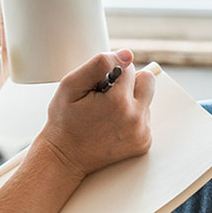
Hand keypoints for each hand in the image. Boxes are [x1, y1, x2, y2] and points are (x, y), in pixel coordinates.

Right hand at [36, 49, 155, 179]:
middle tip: (107, 97)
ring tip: (105, 115)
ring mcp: (142, 133)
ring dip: (129, 102)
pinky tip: (111, 126)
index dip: (109, 73)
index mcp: (119, 102)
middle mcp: (136, 118)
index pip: (128, 67)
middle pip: (147, 80)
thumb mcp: (70, 86)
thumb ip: (99, 64)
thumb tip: (127, 54)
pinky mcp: (144, 143)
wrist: (65, 158)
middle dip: (128, 84)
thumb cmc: (64, 122)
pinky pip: (145, 118)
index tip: (96, 88)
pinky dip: (131, 118)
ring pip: (145, 99)